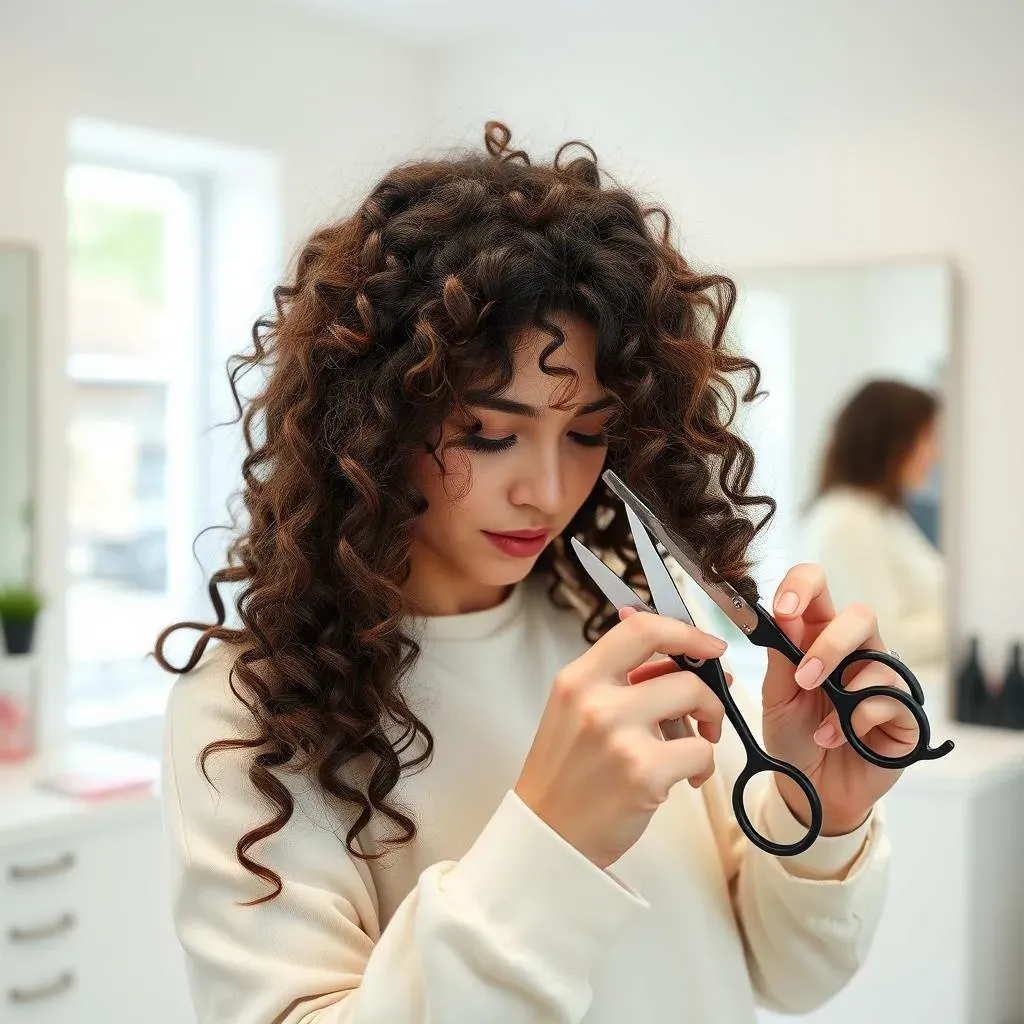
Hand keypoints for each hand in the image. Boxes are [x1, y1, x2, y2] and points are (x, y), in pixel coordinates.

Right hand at [515, 611, 727, 869]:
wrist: (548, 835)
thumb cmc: (567, 772)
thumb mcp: (575, 708)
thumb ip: (615, 674)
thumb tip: (664, 640)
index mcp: (578, 678)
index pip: (641, 629)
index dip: (685, 631)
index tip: (708, 646)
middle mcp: (596, 700)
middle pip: (680, 671)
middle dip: (708, 691)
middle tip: (707, 711)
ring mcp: (619, 736)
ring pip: (696, 702)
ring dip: (710, 723)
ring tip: (694, 746)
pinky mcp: (643, 773)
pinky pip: (701, 751)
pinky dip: (703, 765)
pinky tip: (685, 778)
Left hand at [761, 564, 917, 835]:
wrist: (810, 788)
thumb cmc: (793, 735)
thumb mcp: (776, 696)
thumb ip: (780, 657)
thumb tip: (779, 617)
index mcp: (816, 635)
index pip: (816, 588)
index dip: (802, 586)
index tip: (783, 609)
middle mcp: (854, 650)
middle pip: (860, 615)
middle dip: (830, 643)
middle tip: (803, 676)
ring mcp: (883, 679)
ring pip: (879, 658)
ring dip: (843, 690)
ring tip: (818, 725)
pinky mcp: (904, 712)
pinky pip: (891, 700)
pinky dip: (857, 720)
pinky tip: (836, 738)